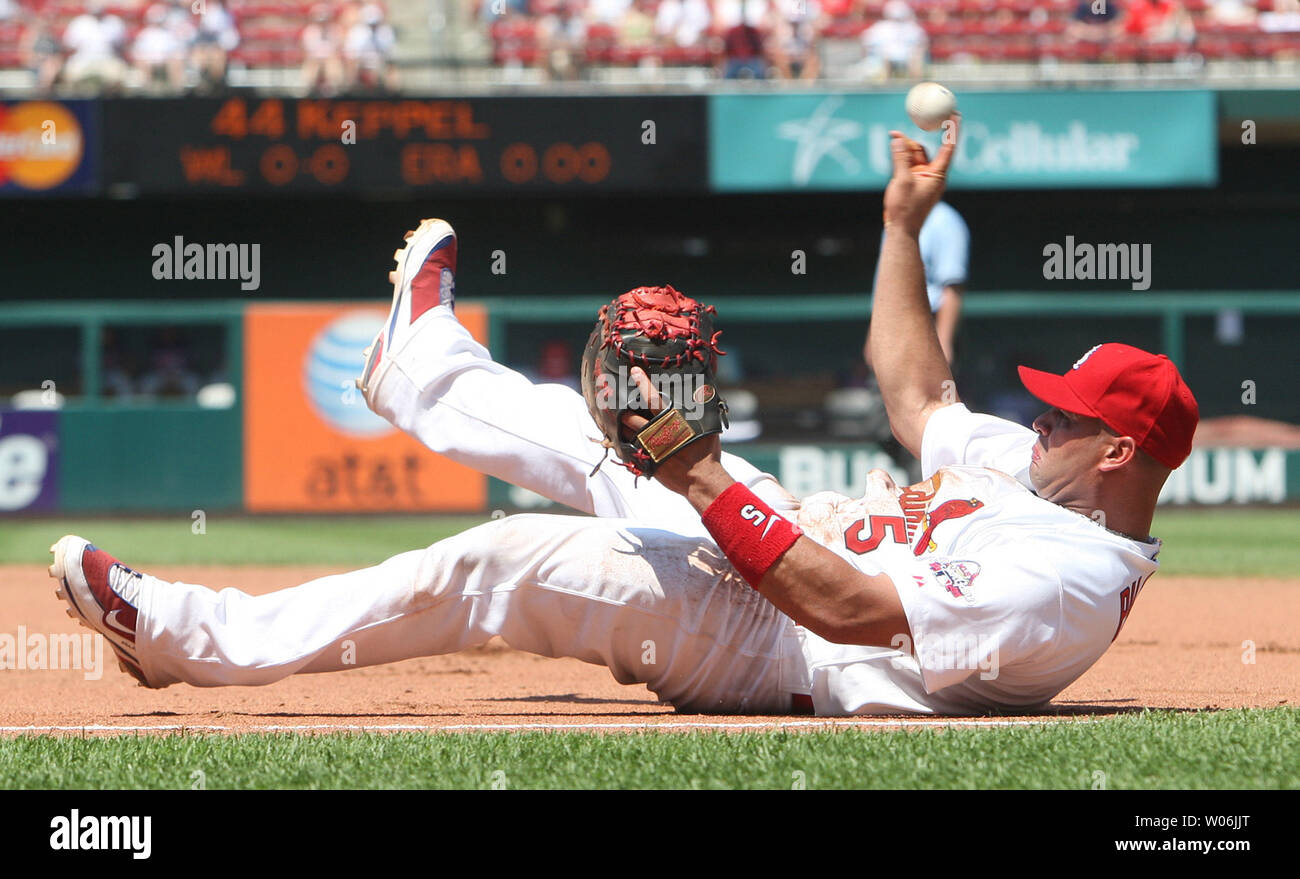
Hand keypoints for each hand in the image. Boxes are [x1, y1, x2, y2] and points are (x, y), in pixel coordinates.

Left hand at [621, 367, 728, 501]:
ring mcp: (649, 448)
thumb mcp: (707, 427)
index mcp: (671, 421)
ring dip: (623, 426)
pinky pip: (629, 451)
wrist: (701, 479)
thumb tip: (705, 392)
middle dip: (624, 410)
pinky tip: (624, 441)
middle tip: (622, 405)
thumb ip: (701, 410)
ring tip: (623, 421)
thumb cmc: (707, 452)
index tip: (634, 372)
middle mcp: (656, 432)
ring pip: (627, 433)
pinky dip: (625, 444)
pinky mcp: (646, 462)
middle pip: (631, 417)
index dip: (642, 383)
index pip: (652, 398)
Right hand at [882, 112, 959, 234]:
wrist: (901, 232)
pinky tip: (892, 151)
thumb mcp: (901, 181)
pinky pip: (908, 166)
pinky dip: (901, 159)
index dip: (952, 130)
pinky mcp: (913, 184)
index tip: (955, 114)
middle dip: (909, 142)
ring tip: (891, 139)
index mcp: (937, 175)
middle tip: (895, 133)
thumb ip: (900, 159)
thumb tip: (898, 140)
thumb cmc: (905, 210)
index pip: (948, 147)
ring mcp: (922, 180)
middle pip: (924, 151)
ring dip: (903, 150)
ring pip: (914, 158)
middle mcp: (932, 176)